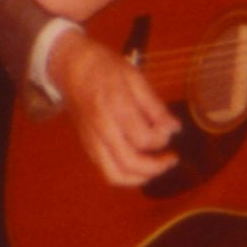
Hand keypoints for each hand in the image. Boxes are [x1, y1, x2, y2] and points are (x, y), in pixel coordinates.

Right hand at [52, 28, 178, 185]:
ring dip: (140, 178)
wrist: (72, 68)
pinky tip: (140, 164)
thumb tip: (174, 128)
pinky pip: (106, 170)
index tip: (172, 128)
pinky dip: (126, 174)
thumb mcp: (135, 78)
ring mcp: (91, 140)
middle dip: (156, 167)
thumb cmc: (106, 68)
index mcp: (115, 107)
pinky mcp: (87, 147)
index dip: (162, 139)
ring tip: (156, 168)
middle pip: (129, 163)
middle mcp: (101, 129)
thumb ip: (154, 106)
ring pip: (115, 174)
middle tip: (172, 159)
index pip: (143, 138)